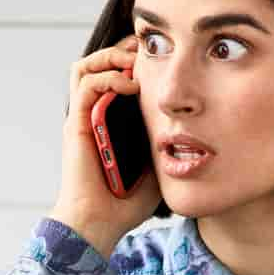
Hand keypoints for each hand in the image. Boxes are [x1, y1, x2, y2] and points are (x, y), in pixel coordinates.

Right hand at [48, 37, 160, 258]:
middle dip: (121, 51)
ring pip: (85, 67)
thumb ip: (167, 145)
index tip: (159, 57)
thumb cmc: (125, 203)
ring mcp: (82, 118)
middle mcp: (92, 115)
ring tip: (134, 64)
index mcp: (108, 122)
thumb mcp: (157, 166)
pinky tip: (131, 85)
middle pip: (97, 63)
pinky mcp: (76, 124)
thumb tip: (196, 132)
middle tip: (146, 52)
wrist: (99, 223)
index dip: (133, 60)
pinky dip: (109, 77)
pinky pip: (87, 85)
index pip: (114, 76)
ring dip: (110, 57)